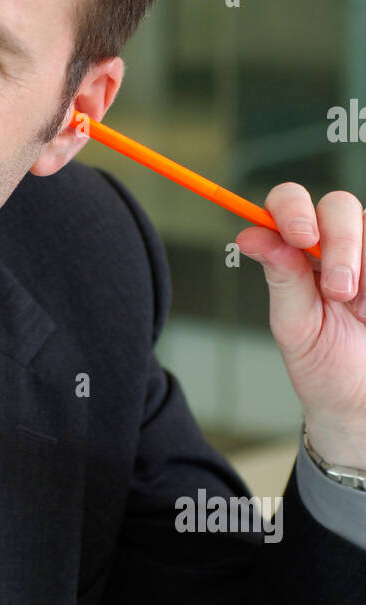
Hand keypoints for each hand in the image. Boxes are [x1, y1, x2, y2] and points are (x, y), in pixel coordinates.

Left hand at [236, 186, 365, 467]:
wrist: (363, 402)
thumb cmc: (325, 365)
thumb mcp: (296, 326)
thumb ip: (281, 278)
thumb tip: (249, 236)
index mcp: (297, 251)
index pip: (288, 203)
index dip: (292, 208)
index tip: (300, 236)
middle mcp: (336, 244)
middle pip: (340, 206)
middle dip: (340, 244)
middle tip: (339, 291)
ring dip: (363, 266)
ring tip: (360, 311)